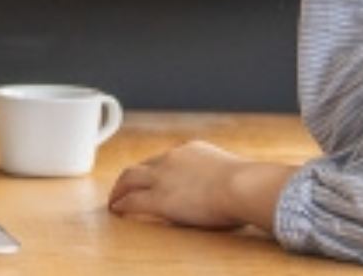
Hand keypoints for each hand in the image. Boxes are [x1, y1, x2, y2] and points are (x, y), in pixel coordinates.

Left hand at [107, 142, 293, 231]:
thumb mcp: (233, 173)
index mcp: (192, 150)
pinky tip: (117, 211)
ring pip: (130, 178)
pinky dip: (121, 205)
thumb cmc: (248, 185)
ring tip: (114, 200)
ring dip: (119, 189)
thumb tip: (233, 190)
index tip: (153, 178)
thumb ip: (224, 177)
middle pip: (143, 165)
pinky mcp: (158, 199)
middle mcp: (173, 158)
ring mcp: (163, 177)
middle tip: (124, 188)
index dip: (156, 169)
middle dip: (132, 177)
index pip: (166, 158)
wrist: (242, 186)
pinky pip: (132, 201)